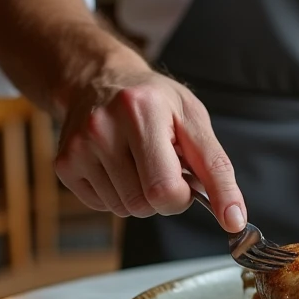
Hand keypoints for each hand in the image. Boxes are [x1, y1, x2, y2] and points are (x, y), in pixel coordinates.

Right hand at [55, 68, 246, 231]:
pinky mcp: (64, 164)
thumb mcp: (193, 119)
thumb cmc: (155, 101)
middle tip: (166, 165)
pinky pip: (103, 207)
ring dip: (141, 195)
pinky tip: (119, 165)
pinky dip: (119, 194)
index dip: (184, 198)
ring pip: (124, 208)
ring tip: (140, 160)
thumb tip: (234, 218)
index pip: (164, 187)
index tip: (200, 197)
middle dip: (165, 195)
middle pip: (144, 202)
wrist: (99, 80)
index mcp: (142, 111)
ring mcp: (79, 147)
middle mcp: (103, 128)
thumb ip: (216, 168)